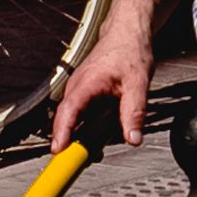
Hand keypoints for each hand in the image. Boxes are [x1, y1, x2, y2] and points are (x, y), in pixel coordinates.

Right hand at [49, 11, 155, 149]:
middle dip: (70, 143)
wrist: (128, 33)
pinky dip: (85, 128)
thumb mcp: (138, 84)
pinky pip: (79, 116)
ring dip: (79, 137)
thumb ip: (134, 113)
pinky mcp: (83, 94)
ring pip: (72, 120)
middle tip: (81, 162)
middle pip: (66, 121)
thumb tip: (133, 138)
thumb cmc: (130, 52)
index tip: (58, 151)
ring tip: (93, 152)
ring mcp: (78, 91)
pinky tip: (99, 135)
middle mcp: (76, 88)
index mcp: (86, 84)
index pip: (68, 112)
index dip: (61, 133)